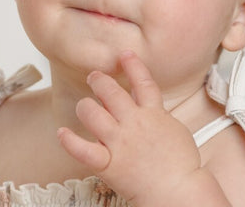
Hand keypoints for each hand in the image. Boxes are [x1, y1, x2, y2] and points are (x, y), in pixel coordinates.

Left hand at [57, 50, 220, 205]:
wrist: (179, 190)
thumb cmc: (182, 163)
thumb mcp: (175, 129)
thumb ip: (159, 114)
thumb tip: (148, 105)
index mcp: (154, 113)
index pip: (142, 81)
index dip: (133, 65)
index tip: (124, 54)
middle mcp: (134, 123)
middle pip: (111, 92)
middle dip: (99, 80)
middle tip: (94, 77)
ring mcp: (120, 142)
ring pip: (93, 114)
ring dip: (85, 106)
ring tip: (84, 104)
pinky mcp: (109, 164)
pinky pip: (83, 150)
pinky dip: (69, 141)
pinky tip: (62, 132)